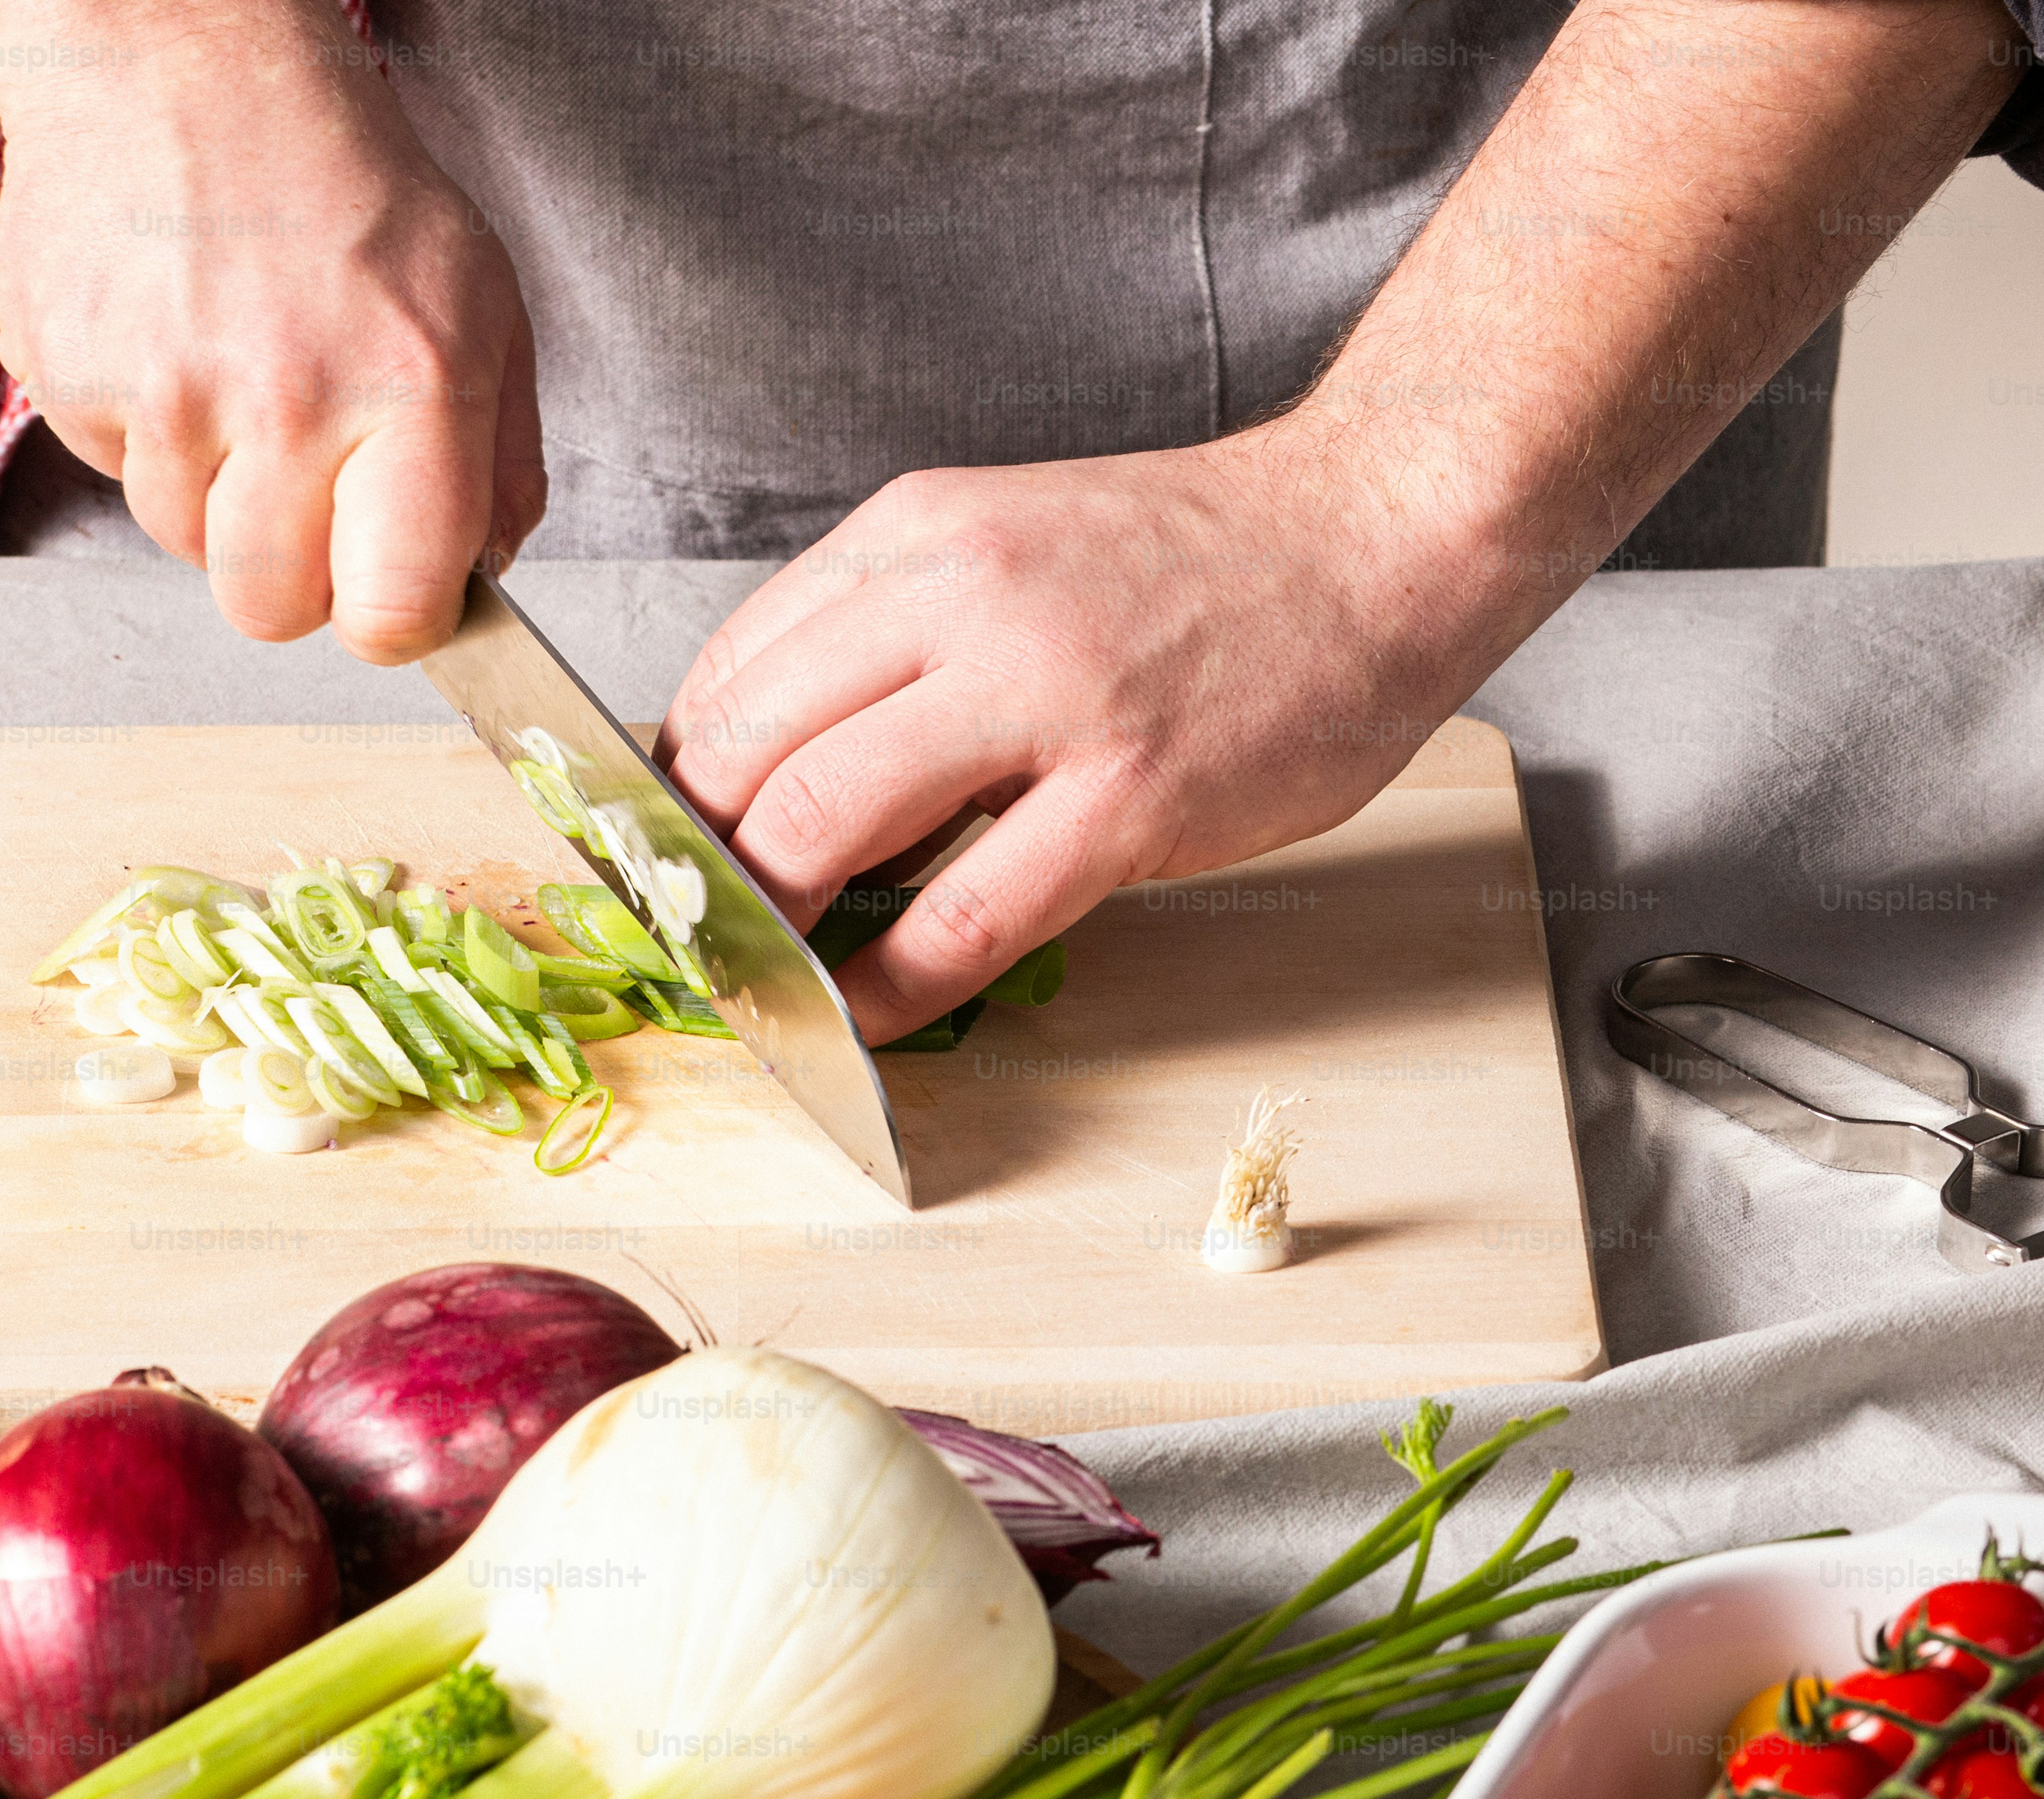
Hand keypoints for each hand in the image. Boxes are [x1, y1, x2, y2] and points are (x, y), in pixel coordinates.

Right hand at [0, 2, 540, 661]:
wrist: (183, 60)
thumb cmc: (342, 183)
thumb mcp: (479, 302)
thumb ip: (500, 457)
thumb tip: (485, 570)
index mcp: (411, 387)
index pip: (392, 611)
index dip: (389, 619)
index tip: (387, 588)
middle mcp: (287, 398)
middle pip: (270, 612)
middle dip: (290, 570)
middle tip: (304, 475)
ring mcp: (167, 392)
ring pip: (184, 546)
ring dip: (211, 490)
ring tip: (236, 374)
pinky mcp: (70, 379)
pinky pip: (113, 472)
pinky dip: (144, 430)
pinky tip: (174, 339)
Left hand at [659, 424, 1508, 1042]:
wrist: (1374, 532)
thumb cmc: (1192, 564)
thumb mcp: (1002, 549)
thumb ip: (886, 642)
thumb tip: (766, 771)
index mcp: (911, 538)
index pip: (725, 677)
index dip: (673, 790)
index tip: (669, 862)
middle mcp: (956, 599)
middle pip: (744, 755)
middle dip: (695, 869)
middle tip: (700, 937)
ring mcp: (1044, 696)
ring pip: (820, 824)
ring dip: (769, 926)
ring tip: (768, 978)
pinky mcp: (1127, 794)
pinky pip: (960, 918)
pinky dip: (885, 988)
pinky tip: (865, 1021)